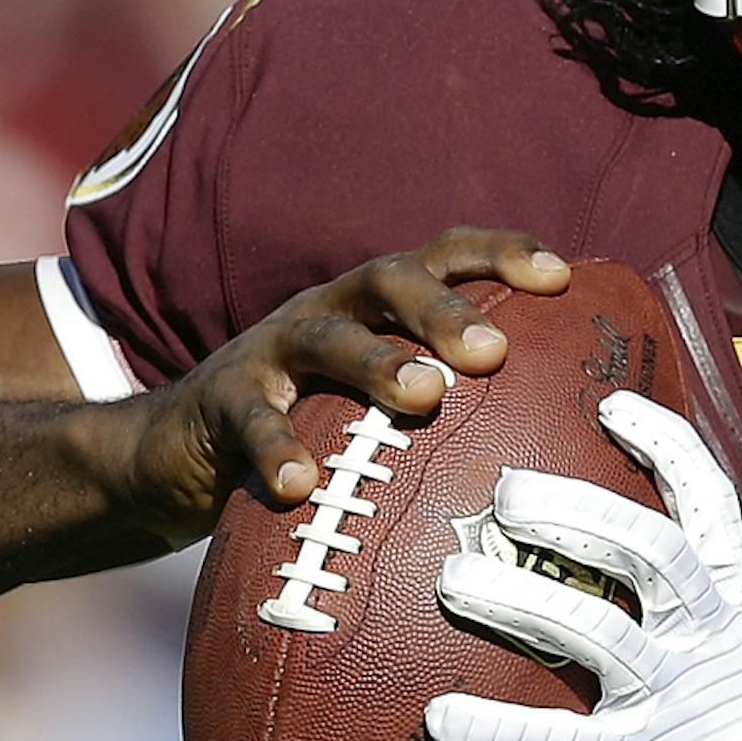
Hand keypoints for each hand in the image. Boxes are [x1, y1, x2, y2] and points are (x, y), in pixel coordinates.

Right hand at [85, 228, 570, 545]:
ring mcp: (270, 350)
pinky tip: (300, 484)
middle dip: (445, 309)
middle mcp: (328, 310)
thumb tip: (563, 465)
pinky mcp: (220, 400)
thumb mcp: (377, 409)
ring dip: (377, 362)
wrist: (178, 451)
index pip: (444, 258)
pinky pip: (251, 419)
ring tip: (425, 397)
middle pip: (389, 281)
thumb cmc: (312, 429)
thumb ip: (451, 415)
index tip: (562, 279)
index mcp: (377, 306)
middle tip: (493, 352)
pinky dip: (277, 447)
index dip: (500, 255)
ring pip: (326, 337)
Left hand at [428, 396, 741, 740]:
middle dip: (578, 508)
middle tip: (505, 490)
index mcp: (728, 610)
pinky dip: (496, 727)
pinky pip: (559, 740)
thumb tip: (600, 547)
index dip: (667, 447)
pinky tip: (441, 716)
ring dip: (520, 598)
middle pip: (648, 550)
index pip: (710, 506)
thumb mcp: (719, 663)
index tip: (612, 401)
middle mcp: (707, 645)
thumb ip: (673, 609)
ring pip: (597, 631)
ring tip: (453, 578)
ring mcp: (674, 706)